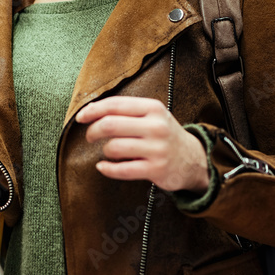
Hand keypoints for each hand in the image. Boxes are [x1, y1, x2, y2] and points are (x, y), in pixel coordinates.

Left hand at [76, 96, 208, 193]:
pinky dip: (107, 169)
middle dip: (93, 131)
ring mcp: (157, 149)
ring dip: (104, 151)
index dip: (93, 110)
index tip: (80, 118)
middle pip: (110, 125)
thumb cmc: (164, 134)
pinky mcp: (156, 170)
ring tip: (108, 152)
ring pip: (114, 148)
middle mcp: (156, 126)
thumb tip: (91, 109)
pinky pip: (122, 170)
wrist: (193, 159)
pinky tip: (103, 167)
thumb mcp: (152, 115)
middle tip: (89, 137)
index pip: (115, 105)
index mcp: (153, 108)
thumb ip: (127, 110)